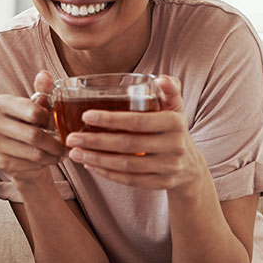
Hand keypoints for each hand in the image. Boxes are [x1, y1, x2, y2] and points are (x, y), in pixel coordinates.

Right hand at [0, 71, 66, 188]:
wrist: (21, 151)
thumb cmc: (31, 124)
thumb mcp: (39, 106)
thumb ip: (43, 91)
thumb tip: (44, 74)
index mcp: (0, 102)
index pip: (32, 112)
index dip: (50, 120)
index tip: (55, 124)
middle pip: (34, 135)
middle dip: (55, 143)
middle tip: (65, 145)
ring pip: (34, 153)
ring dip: (52, 155)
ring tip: (59, 153)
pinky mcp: (0, 162)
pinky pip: (30, 166)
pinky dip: (44, 164)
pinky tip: (47, 159)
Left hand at [64, 75, 207, 193]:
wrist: (191, 165)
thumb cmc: (173, 129)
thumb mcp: (175, 108)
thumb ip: (168, 91)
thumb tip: (161, 78)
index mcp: (175, 122)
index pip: (138, 121)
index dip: (111, 119)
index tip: (85, 116)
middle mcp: (174, 146)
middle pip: (128, 145)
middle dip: (95, 142)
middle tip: (71, 138)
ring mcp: (169, 167)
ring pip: (127, 166)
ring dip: (97, 159)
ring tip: (74, 153)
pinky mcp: (162, 184)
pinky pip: (131, 180)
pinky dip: (108, 173)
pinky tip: (90, 165)